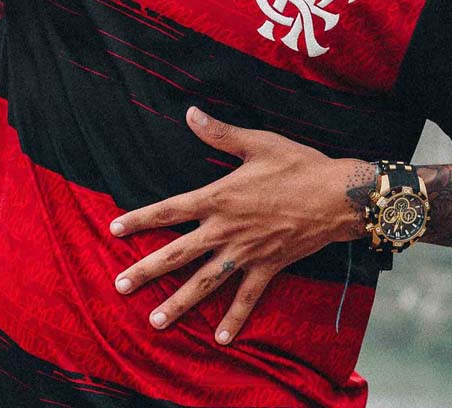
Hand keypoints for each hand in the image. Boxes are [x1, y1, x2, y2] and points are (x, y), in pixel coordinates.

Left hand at [109, 106, 367, 344]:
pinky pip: (246, 297)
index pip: (170, 210)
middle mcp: (226, 229)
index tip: (114, 229)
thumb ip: (219, 134)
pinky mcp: (268, 267)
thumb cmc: (297, 164)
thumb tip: (190, 113)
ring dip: (179, 303)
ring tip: (154, 322)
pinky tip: (220, 338)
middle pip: (177, 253)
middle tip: (119, 286)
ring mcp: (246, 253)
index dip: (140, 219)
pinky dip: (234, 318)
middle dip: (146, 270)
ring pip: (204, 282)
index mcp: (219, 198)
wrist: (337, 196)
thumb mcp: (257, 143)